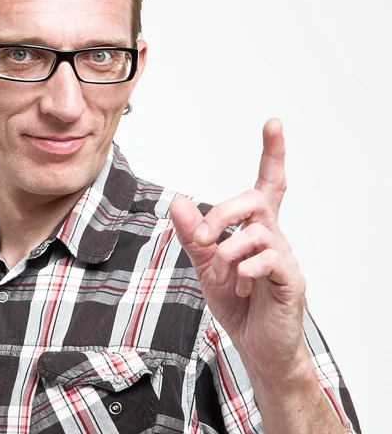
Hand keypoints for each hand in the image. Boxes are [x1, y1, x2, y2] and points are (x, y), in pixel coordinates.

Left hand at [170, 118, 308, 380]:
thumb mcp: (204, 265)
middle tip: (202, 237)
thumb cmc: (236, 302)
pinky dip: (245, 270)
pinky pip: (269, 260)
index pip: (268, 183)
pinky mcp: (291, 281)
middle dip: (223, 212)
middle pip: (256, 199)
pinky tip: (240, 286)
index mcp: (254, 228)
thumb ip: (193, 235)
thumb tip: (177, 201)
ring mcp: (285, 258)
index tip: (273, 123)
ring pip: (258, 231)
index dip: (272, 153)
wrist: (256, 345)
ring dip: (227, 250)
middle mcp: (273, 236)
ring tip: (221, 274)